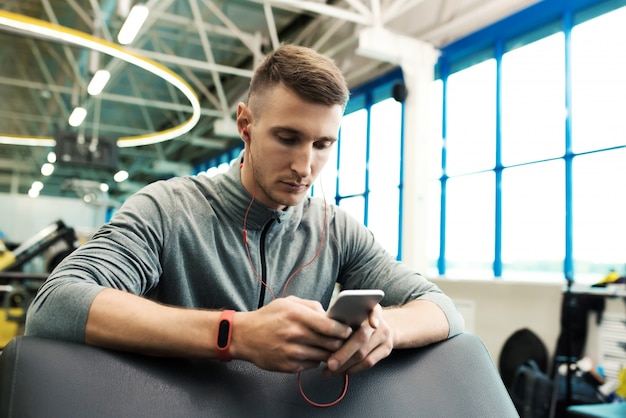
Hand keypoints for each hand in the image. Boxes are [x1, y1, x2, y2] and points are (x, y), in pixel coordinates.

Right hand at [232, 296, 351, 372]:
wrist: (245, 336)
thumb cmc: (268, 317)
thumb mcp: (288, 302)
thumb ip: (311, 306)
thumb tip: (331, 315)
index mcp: (297, 316)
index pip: (330, 326)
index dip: (343, 330)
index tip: (347, 330)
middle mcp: (296, 335)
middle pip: (331, 343)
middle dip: (340, 342)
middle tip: (342, 340)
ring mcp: (292, 352)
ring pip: (324, 356)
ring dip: (330, 352)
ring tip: (329, 346)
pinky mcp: (289, 367)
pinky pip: (313, 364)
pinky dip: (317, 359)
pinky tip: (312, 352)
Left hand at [323, 304, 392, 375]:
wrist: (378, 325)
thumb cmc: (357, 319)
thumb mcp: (351, 313)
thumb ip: (342, 318)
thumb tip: (325, 328)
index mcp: (371, 308)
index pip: (375, 310)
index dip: (375, 317)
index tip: (373, 324)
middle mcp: (381, 322)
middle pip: (362, 338)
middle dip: (344, 353)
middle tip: (329, 364)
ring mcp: (385, 336)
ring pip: (364, 354)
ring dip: (345, 366)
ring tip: (330, 371)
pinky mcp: (386, 349)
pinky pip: (369, 363)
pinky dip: (353, 369)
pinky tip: (341, 372)